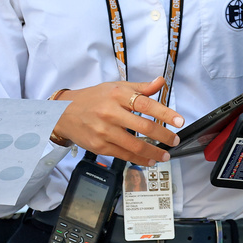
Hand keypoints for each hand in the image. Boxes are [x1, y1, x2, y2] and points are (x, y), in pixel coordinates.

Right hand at [51, 76, 182, 166]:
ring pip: (135, 145)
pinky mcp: (100, 146)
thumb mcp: (115, 87)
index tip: (179, 121)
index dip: (165, 113)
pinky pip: (125, 155)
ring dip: (154, 152)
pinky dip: (140, 159)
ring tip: (165, 154)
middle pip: (144, 127)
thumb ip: (140, 88)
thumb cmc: (92, 99)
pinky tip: (149, 159)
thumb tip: (161, 82)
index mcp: (116, 94)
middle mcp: (110, 112)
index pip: (145, 103)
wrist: (64, 113)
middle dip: (164, 136)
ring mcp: (104, 131)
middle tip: (174, 140)